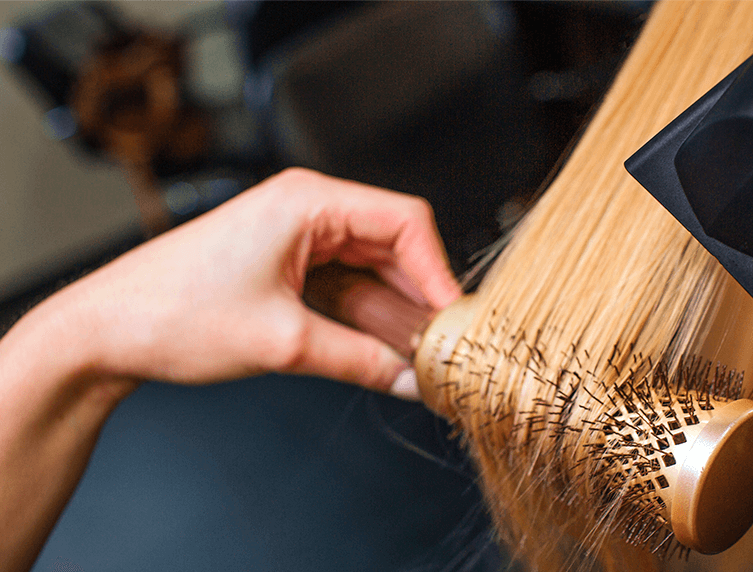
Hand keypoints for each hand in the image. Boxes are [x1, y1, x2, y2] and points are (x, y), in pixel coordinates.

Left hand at [60, 167, 460, 392]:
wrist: (104, 333)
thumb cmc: (171, 314)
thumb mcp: (283, 343)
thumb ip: (359, 360)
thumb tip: (409, 379)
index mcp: (307, 201)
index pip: (404, 222)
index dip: (437, 271)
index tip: (453, 318)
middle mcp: (305, 210)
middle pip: (392, 247)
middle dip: (418, 298)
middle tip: (442, 346)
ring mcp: (295, 237)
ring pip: (370, 271)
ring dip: (393, 313)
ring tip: (418, 358)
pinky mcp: (284, 264)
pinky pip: (343, 286)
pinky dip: (364, 318)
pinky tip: (382, 352)